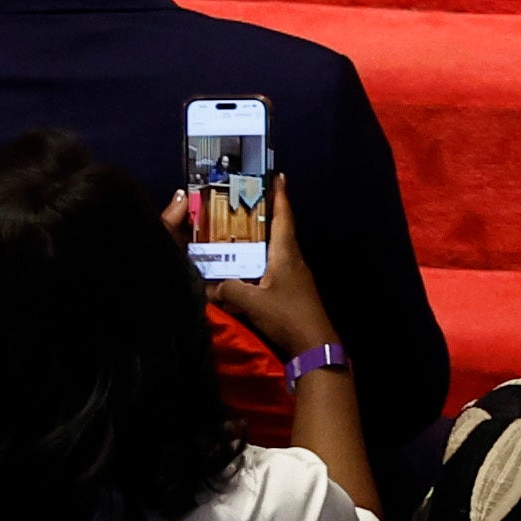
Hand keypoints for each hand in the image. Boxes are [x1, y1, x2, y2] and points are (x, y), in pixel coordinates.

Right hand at [172, 177, 334, 356]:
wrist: (314, 344)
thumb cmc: (286, 314)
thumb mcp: (252, 301)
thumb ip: (227, 289)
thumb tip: (207, 285)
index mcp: (286, 254)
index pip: (283, 217)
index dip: (280, 196)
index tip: (278, 176)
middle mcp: (292, 259)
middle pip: (277, 231)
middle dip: (263, 216)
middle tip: (245, 202)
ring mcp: (294, 275)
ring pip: (273, 250)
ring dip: (258, 241)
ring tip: (237, 233)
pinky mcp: (291, 291)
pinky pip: (271, 268)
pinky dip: (257, 262)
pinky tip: (243, 268)